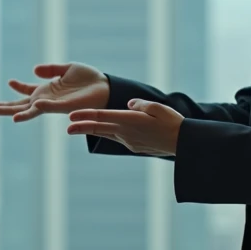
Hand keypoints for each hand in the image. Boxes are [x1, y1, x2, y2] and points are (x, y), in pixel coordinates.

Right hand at [0, 62, 109, 122]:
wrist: (106, 88)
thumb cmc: (90, 80)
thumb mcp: (67, 68)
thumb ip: (50, 69)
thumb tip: (33, 69)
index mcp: (46, 91)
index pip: (25, 91)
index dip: (17, 87)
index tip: (9, 81)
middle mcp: (44, 100)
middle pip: (16, 105)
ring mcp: (49, 105)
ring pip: (22, 110)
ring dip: (5, 111)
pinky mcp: (57, 107)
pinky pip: (39, 110)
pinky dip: (27, 113)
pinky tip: (15, 116)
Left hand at [66, 99, 184, 155]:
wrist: (183, 144)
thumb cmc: (173, 123)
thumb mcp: (159, 108)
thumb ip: (141, 104)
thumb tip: (129, 103)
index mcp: (131, 121)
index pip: (104, 117)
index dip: (86, 116)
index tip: (71, 116)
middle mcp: (126, 132)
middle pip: (100, 128)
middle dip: (82, 127)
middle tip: (67, 128)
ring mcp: (129, 141)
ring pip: (106, 134)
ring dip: (91, 131)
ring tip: (74, 128)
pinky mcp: (133, 146)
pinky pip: (117, 137)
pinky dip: (107, 133)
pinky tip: (102, 130)